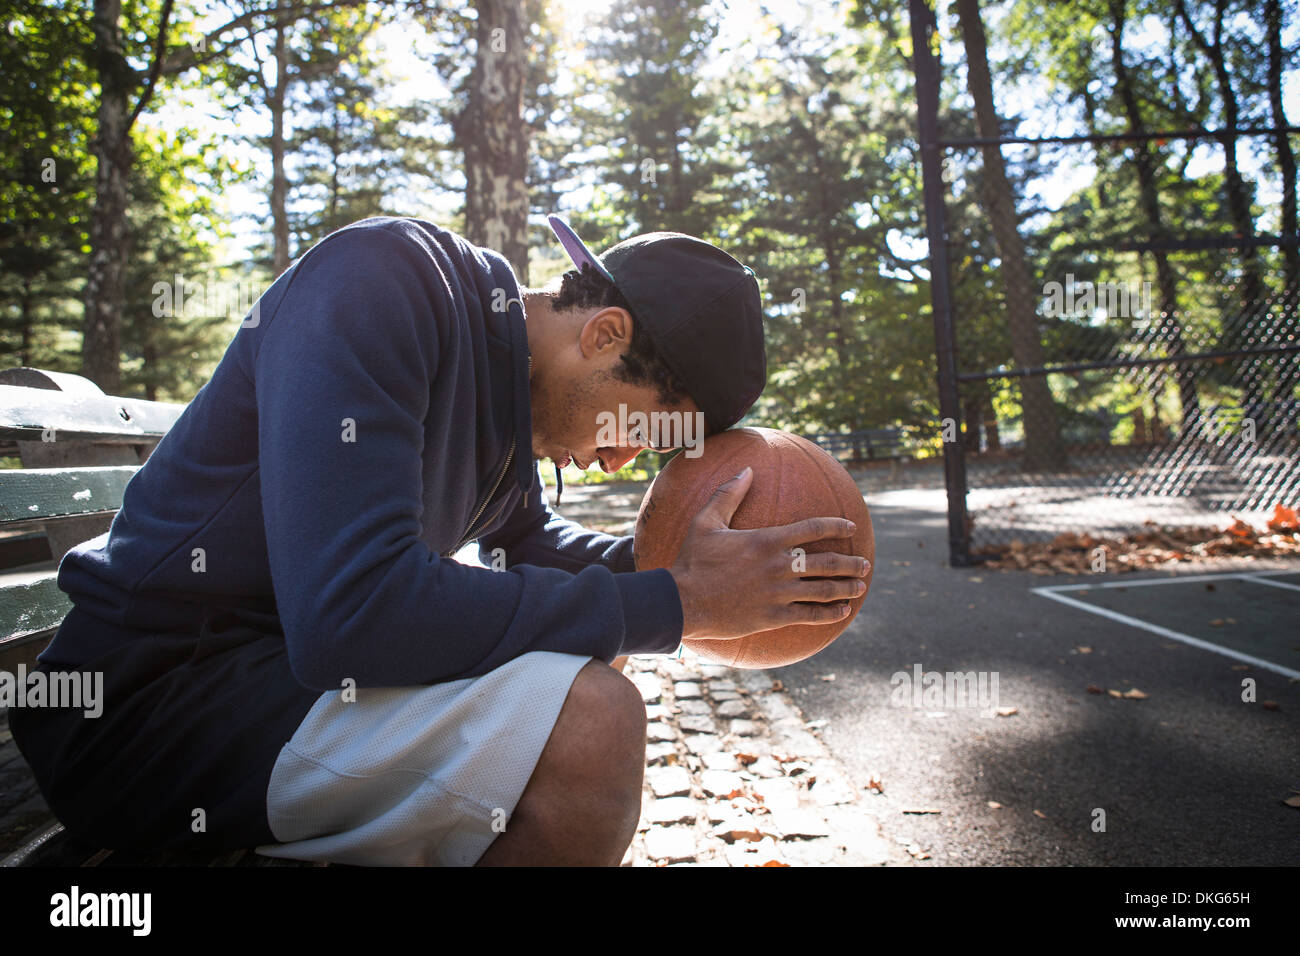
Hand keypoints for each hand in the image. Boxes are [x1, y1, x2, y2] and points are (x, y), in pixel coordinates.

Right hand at [667, 467, 869, 640]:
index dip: (836, 525)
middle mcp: (779, 566)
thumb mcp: (706, 522)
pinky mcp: (774, 616)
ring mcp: (779, 594)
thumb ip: (729, 494)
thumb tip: (747, 469)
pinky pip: (810, 616)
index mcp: (767, 540)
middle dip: (852, 563)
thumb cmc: (693, 561)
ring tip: (861, 586)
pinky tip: (843, 611)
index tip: (850, 525)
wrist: (683, 601)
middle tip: (865, 564)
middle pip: (828, 562)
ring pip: (825, 590)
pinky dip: (831, 613)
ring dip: (847, 588)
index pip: (813, 528)